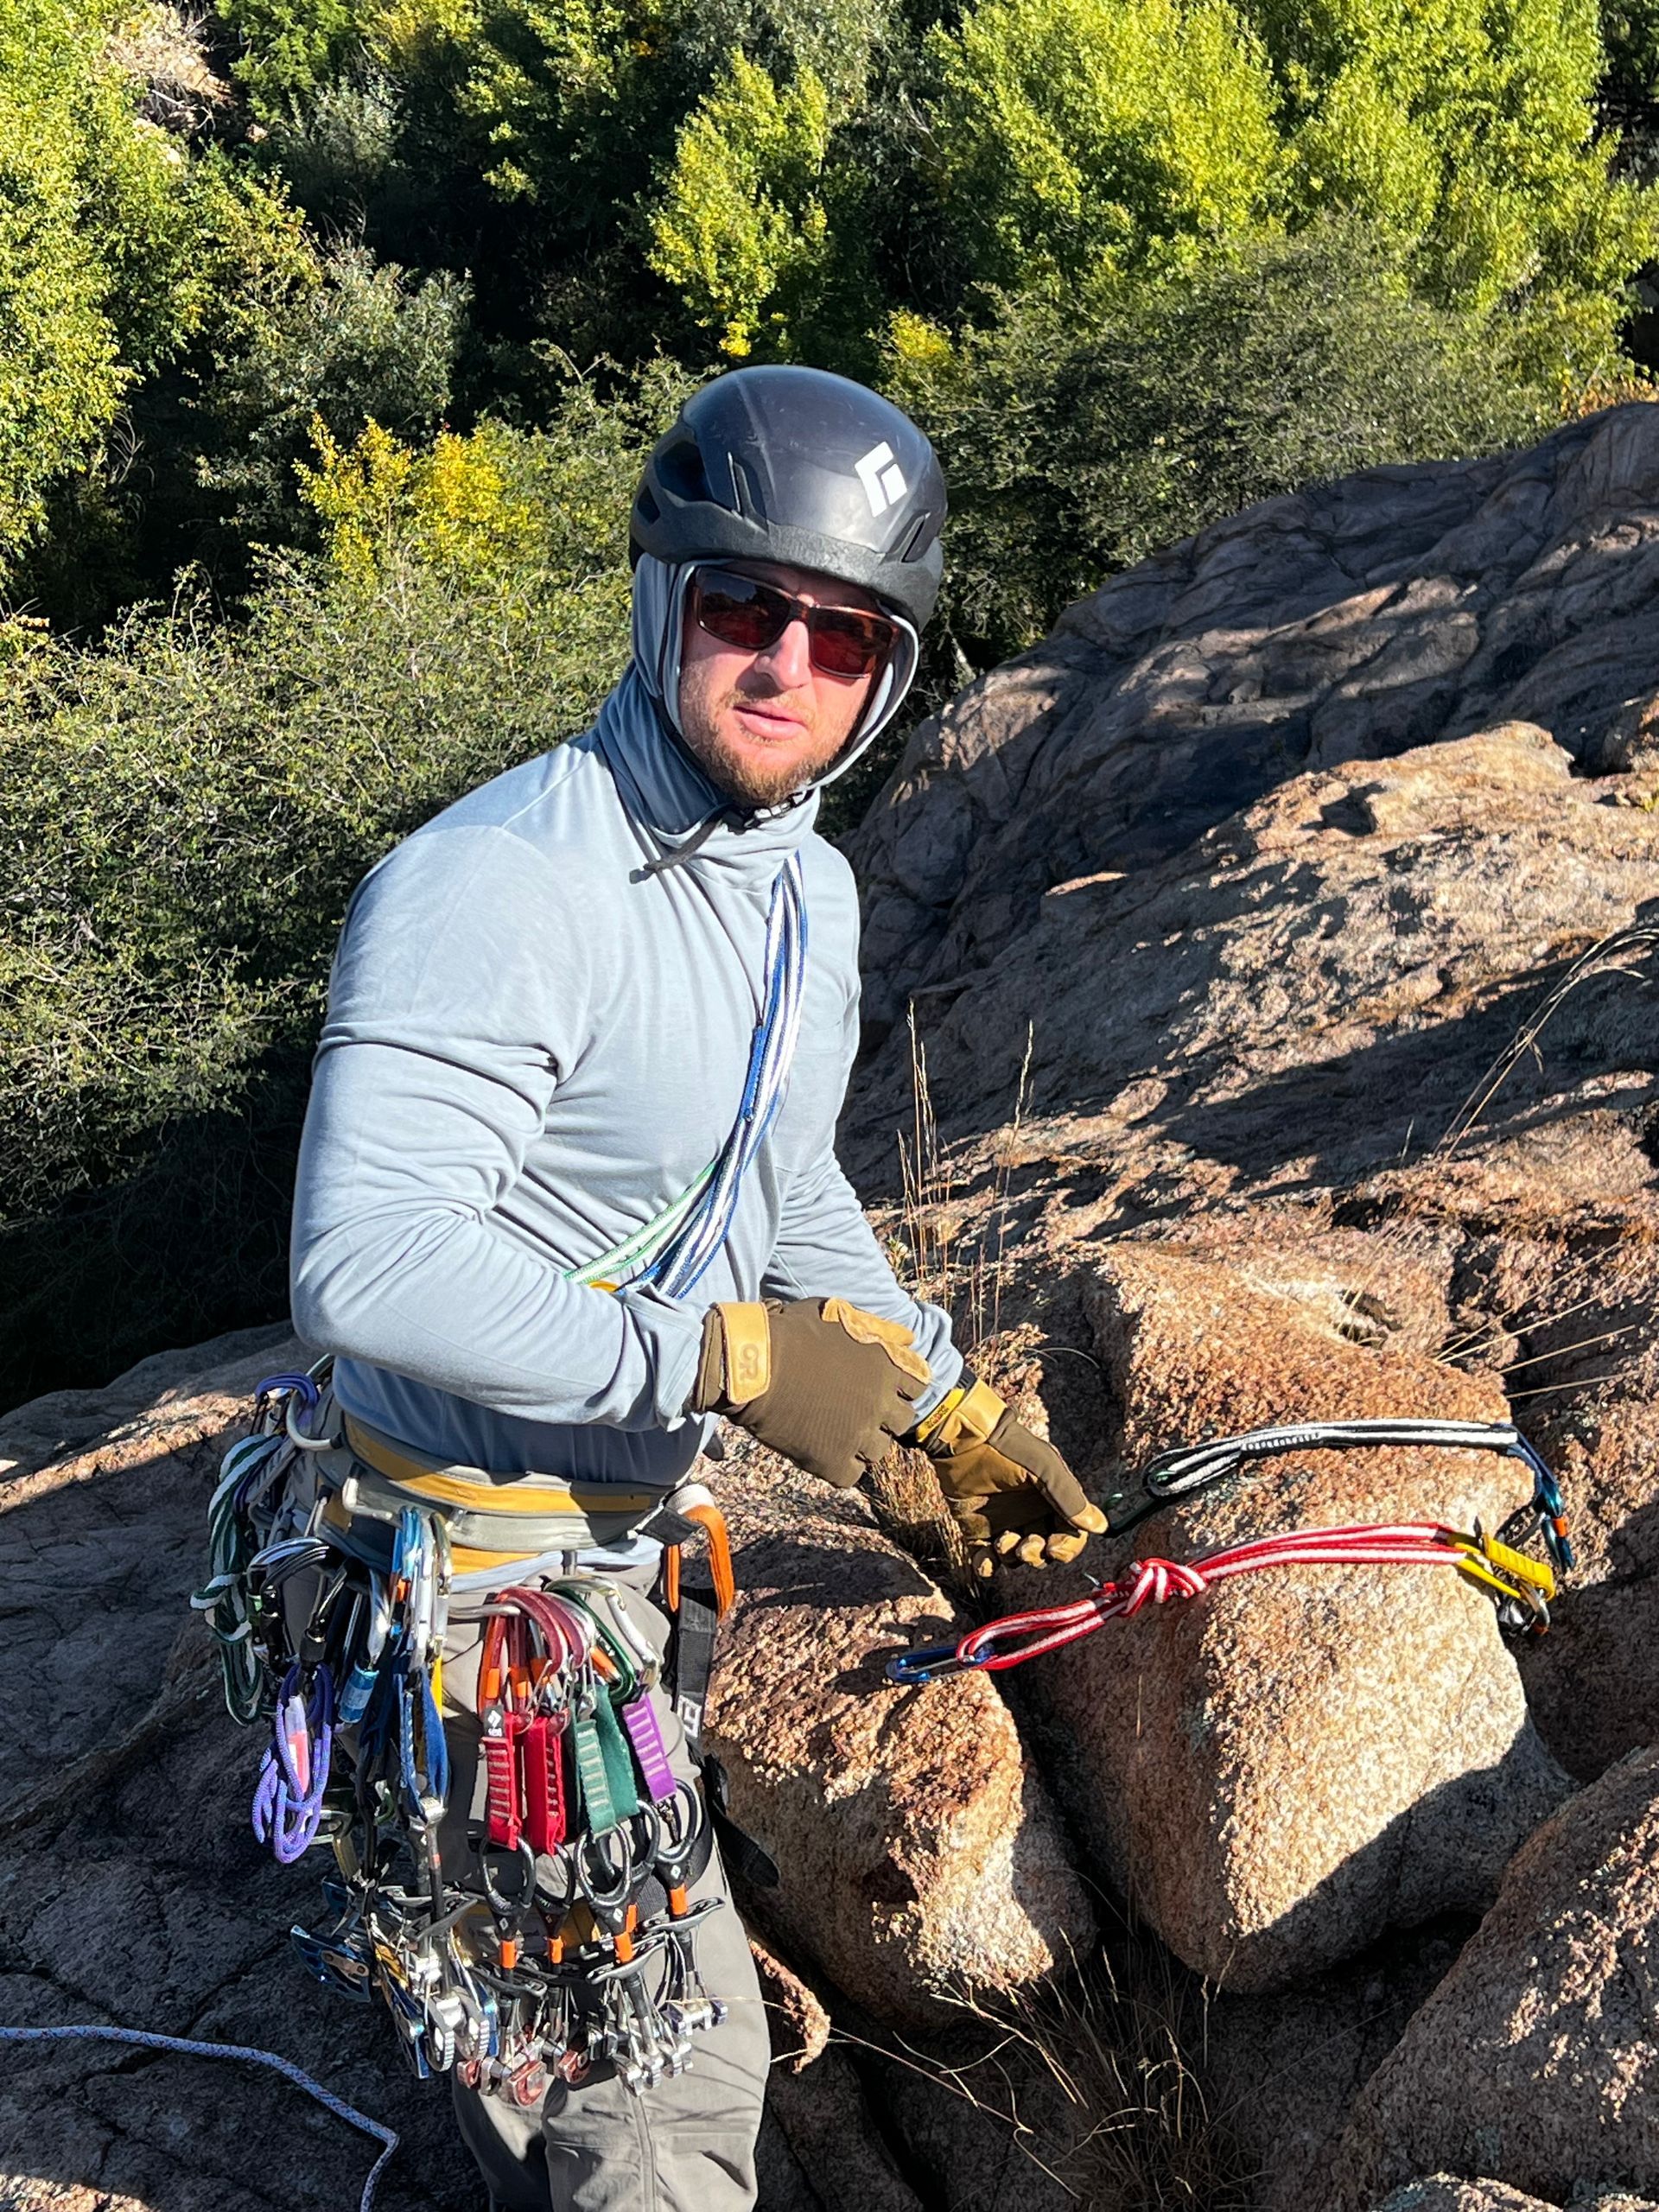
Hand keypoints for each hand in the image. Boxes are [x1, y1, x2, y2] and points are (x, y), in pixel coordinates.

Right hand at [691, 1297, 929, 1486]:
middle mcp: (879, 1404)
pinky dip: (841, 1465)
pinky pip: (852, 1474)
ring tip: (837, 1429)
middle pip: (902, 1421)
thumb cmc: (791, 1334)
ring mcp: (858, 1436)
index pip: (918, 1386)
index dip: (900, 1386)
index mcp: (886, 1367)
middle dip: (884, 1415)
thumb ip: (879, 1328)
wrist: (750, 1367)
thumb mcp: (839, 1315)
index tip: (882, 1386)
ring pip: (878, 1450)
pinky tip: (822, 1448)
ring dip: (863, 1441)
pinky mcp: (833, 1462)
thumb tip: (910, 1340)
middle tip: (857, 1409)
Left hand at [915, 1377, 1107, 1577]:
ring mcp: (1003, 1523)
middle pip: (1044, 1551)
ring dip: (1012, 1557)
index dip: (1067, 1547)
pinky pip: (986, 1559)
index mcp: (1051, 1500)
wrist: (963, 1441)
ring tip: (1002, 1541)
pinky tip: (984, 1563)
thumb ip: (1070, 1500)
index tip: (1055, 1548)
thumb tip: (1100, 1526)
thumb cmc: (1008, 1450)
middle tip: (1026, 1547)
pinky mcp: (977, 1530)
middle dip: (1037, 1555)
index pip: (1070, 1534)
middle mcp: (1030, 1514)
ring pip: (1016, 1558)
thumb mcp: (1045, 1470)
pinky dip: (986, 1567)